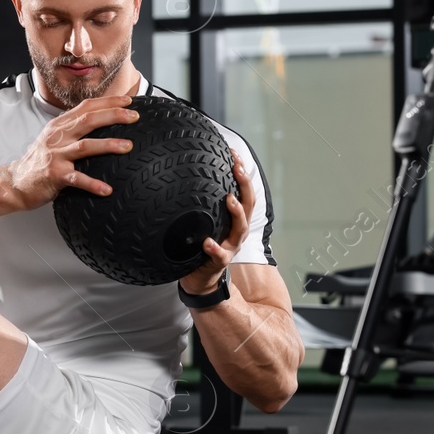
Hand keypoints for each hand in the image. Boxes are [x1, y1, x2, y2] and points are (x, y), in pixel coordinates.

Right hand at [0, 94, 139, 210]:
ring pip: (85, 146)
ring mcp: (55, 155)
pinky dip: (92, 184)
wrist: (15, 182)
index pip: (86, 107)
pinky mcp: (54, 175)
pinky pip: (76, 179)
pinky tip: (107, 190)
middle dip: (113, 116)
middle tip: (134, 116)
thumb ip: (74, 129)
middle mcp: (58, 136)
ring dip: (108, 145)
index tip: (129, 101)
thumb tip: (103, 121)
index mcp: (60, 125)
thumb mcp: (55, 139)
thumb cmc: (40, 161)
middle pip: (88, 120)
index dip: (108, 102)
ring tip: (127, 146)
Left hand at [179, 151, 252, 295]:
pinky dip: (214, 247)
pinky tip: (207, 242)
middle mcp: (237, 231)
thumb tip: (185, 175)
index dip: (242, 174)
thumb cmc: (201, 246)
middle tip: (237, 168)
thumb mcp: (205, 222)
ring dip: (236, 212)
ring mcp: (230, 246)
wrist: (200, 277)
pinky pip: (219, 254)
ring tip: (229, 199)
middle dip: (245, 185)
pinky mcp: (218, 261)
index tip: (234, 155)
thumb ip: (202, 205)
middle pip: (248, 205)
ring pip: (239, 228)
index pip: (244, 192)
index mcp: (235, 220)